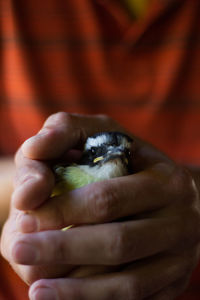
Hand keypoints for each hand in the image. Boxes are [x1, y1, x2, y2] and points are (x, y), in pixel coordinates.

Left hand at [1, 112, 199, 299]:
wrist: (165, 191)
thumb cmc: (124, 159)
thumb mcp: (97, 132)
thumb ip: (62, 133)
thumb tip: (33, 159)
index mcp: (166, 180)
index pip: (108, 199)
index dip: (64, 210)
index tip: (25, 218)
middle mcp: (181, 220)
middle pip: (119, 243)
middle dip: (64, 250)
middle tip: (19, 251)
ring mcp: (180, 256)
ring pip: (129, 285)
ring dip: (79, 292)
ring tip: (35, 291)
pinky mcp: (174, 282)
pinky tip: (64, 298)